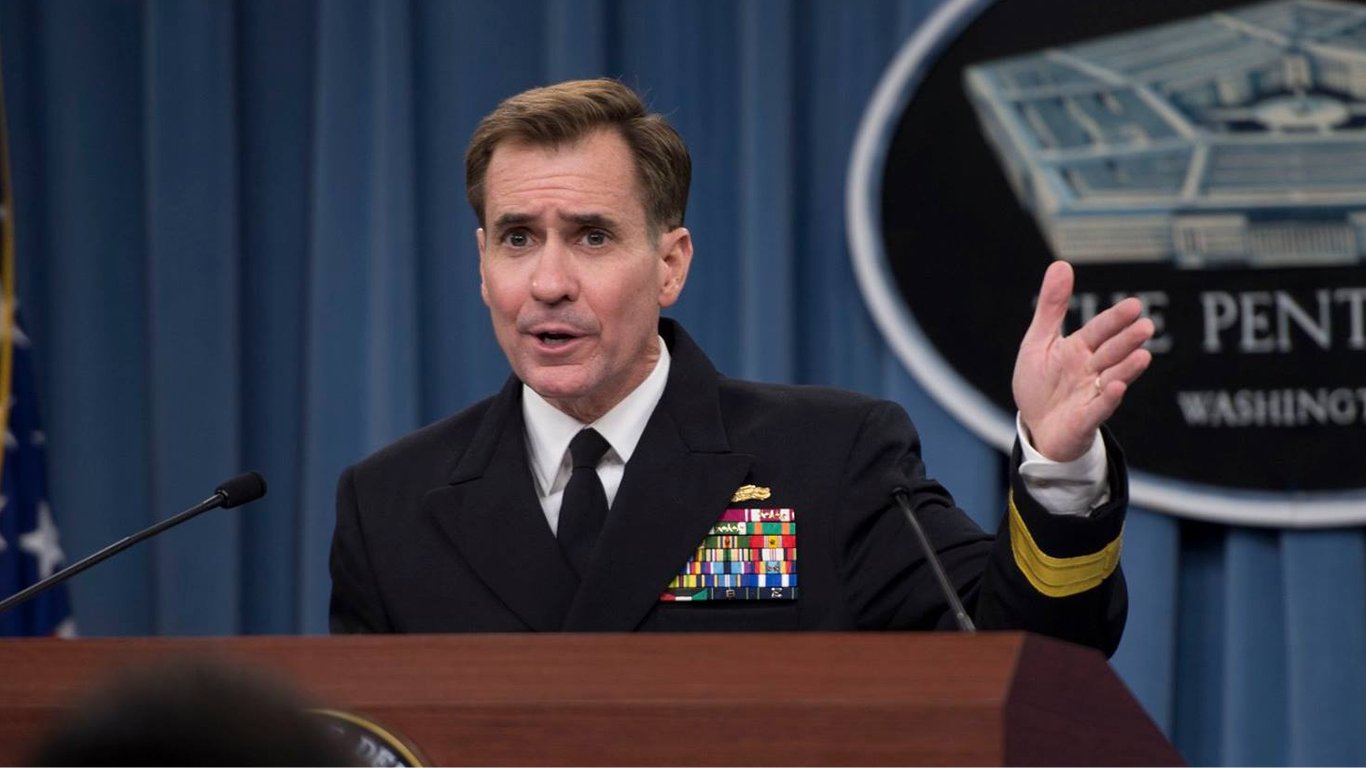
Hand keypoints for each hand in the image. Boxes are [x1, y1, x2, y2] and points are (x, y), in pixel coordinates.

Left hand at [1013, 261, 1153, 461]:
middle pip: (1111, 352)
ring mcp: (1091, 394)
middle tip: (1145, 326)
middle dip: (1126, 341)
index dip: (1115, 319)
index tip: (1134, 305)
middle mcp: (1091, 370)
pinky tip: (1117, 387)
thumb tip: (1061, 264)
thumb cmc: (1040, 383)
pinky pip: (1098, 408)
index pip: (1100, 330)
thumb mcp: (1039, 341)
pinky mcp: (1085, 418)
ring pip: (1112, 378)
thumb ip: (1052, 307)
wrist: (1036, 426)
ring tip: (1142, 355)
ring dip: (1126, 368)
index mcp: (1080, 350)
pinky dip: (1108, 398)